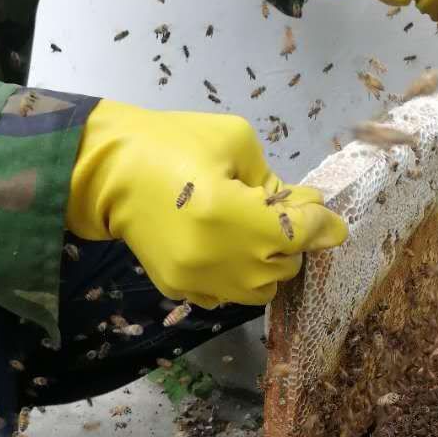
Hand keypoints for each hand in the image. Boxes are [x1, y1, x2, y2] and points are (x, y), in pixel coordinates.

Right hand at [66, 103, 345, 307]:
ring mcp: (198, 281)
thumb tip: (308, 208)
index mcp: (232, 215)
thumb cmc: (171, 143)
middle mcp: (219, 259)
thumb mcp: (234, 141)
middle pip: (286, 265)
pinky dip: (238, 276)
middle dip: (290, 239)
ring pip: (262, 290)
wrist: (107, 171)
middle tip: (275, 211)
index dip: (322, 224)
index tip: (330, 219)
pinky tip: (225, 248)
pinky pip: (229, 296)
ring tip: (252, 234)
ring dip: (268, 264)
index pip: (301, 233)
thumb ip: (276, 179)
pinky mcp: (181, 290)